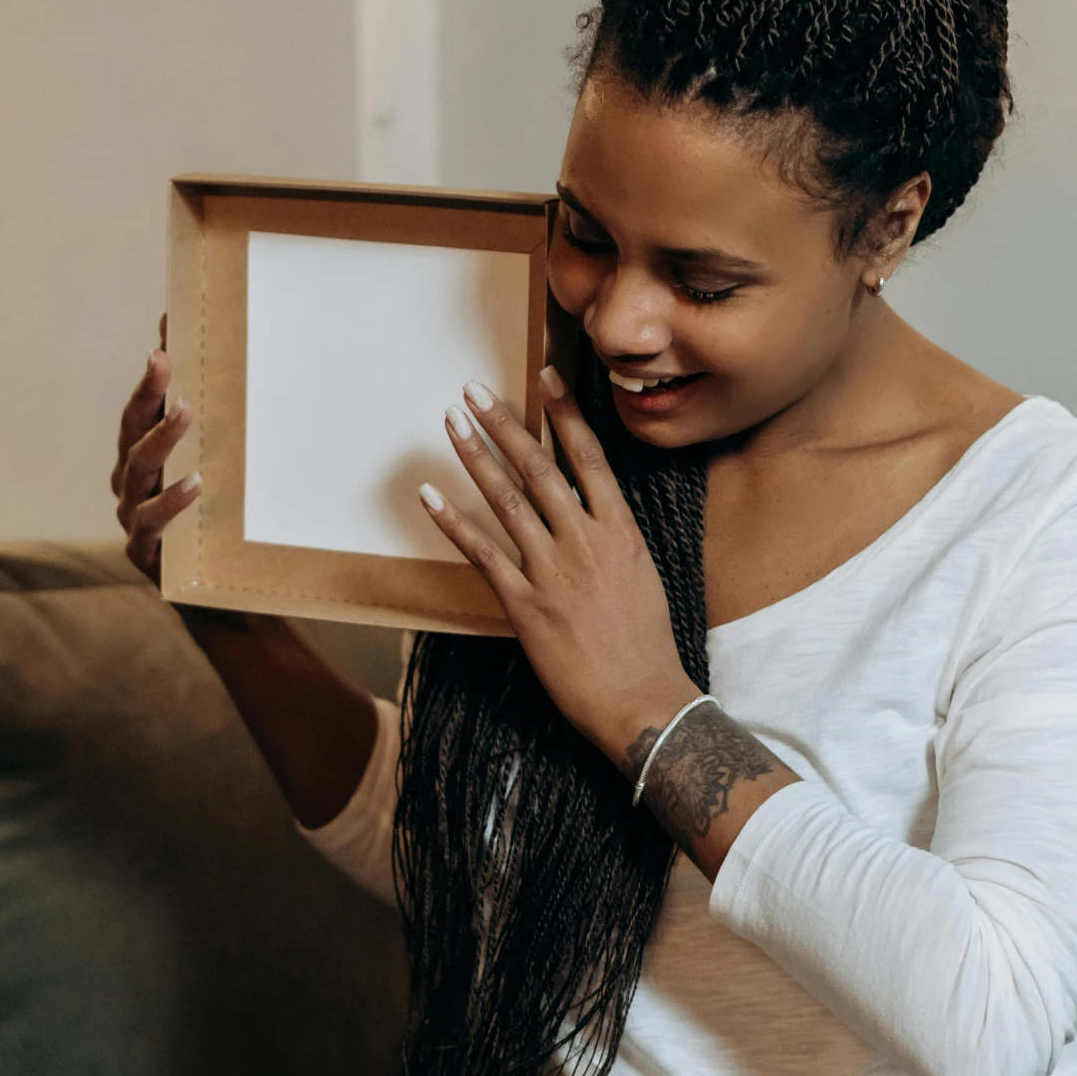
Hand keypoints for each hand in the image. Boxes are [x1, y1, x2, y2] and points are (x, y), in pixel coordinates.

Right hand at [112, 315, 199, 583]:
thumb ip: (221, 437)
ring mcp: (132, 515)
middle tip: (163, 360)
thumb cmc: (217, 529)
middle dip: (148, 392)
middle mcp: (130, 482)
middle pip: (131, 429)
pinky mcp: (143, 551)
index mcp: (141, 459)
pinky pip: (151, 521)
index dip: (151, 374)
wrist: (219, 600)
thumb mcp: (222, 478)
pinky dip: (171, 501)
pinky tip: (195, 484)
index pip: (142, 408)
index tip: (164, 336)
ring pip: (137, 469)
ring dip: (161, 438)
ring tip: (187, 413)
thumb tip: (243, 376)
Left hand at [421, 368, 698, 770]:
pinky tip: (429, 495)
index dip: (564, 412)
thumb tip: (593, 515)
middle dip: (504, 423)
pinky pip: (482, 552)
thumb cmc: (647, 646)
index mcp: (620, 530)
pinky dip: (453, 521)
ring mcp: (553, 571)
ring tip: (452, 422)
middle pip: (539, 466)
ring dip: (475, 456)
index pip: (589, 456)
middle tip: (473, 389)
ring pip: (507, 499)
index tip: (543, 375)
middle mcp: (586, 541)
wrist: (643, 699)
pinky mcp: (525, 604)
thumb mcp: (642, 577)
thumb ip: (613, 540)